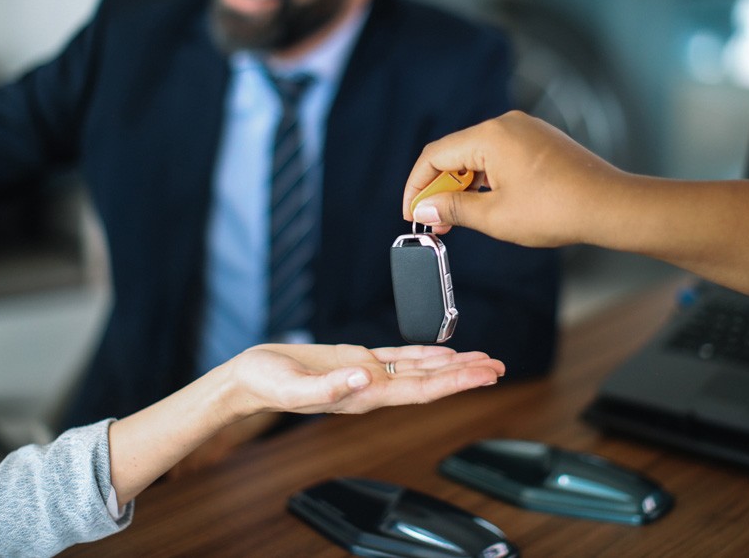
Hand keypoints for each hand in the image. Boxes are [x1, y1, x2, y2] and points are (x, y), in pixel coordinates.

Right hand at [112, 343, 503, 502]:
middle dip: (467, 375)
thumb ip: (328, 388)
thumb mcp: (292, 386)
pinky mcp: (358, 360)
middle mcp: (373, 387)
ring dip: (453, 365)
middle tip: (499, 367)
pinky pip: (399, 357)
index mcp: (363, 395)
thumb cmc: (266, 383)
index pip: (421, 390)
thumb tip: (364, 378)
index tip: (484, 376)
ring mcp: (367, 375)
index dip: (456, 383)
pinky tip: (443, 353)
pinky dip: (425, 355)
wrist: (248, 379)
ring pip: (420, 370)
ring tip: (483, 360)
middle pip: (430, 382)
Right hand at [402, 111, 620, 246]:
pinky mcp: (540, 143)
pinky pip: (500, 157)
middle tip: (433, 222)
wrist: (610, 206)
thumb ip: (453, 209)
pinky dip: (486, 180)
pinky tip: (485, 205)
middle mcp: (506, 124)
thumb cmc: (557, 210)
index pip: (435, 156)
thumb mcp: (495, 217)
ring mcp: (526, 131)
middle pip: (456, 153)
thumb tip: (425, 208)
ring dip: (463, 187)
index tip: (411, 213)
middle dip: (440, 189)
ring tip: (457, 219)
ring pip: (478, 156)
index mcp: (490, 135)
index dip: (417, 186)